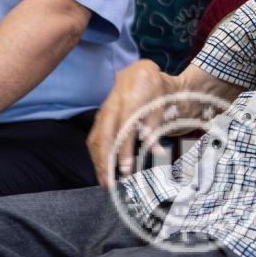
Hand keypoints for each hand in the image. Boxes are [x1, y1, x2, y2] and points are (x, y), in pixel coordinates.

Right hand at [87, 59, 173, 185]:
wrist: (140, 72)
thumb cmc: (155, 89)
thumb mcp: (162, 104)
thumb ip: (155, 127)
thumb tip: (157, 152)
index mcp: (131, 99)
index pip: (124, 129)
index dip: (123, 151)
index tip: (126, 170)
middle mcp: (113, 105)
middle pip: (104, 135)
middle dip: (104, 161)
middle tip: (108, 184)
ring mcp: (104, 110)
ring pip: (95, 137)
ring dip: (98, 161)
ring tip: (104, 181)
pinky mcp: (101, 115)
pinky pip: (94, 136)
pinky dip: (96, 154)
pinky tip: (101, 167)